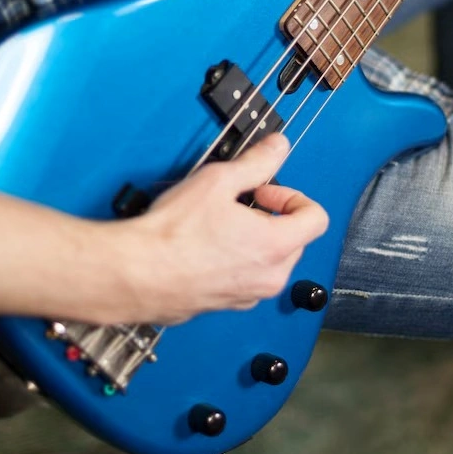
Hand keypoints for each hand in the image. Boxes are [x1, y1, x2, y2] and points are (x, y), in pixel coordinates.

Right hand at [112, 133, 328, 324]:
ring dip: (253, 240)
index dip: (293, 196)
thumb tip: (278, 147)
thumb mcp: (218, 182)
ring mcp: (248, 296)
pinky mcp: (227, 306)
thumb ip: (256, 163)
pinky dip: (235, 261)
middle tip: (236, 205)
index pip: (316, 218)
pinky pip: (245, 278)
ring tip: (216, 226)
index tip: (264, 191)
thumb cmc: (172, 234)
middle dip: (271, 217)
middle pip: (293, 239)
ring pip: (269, 261)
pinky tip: (203, 248)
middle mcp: (270, 277)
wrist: (136, 275)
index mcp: (276, 246)